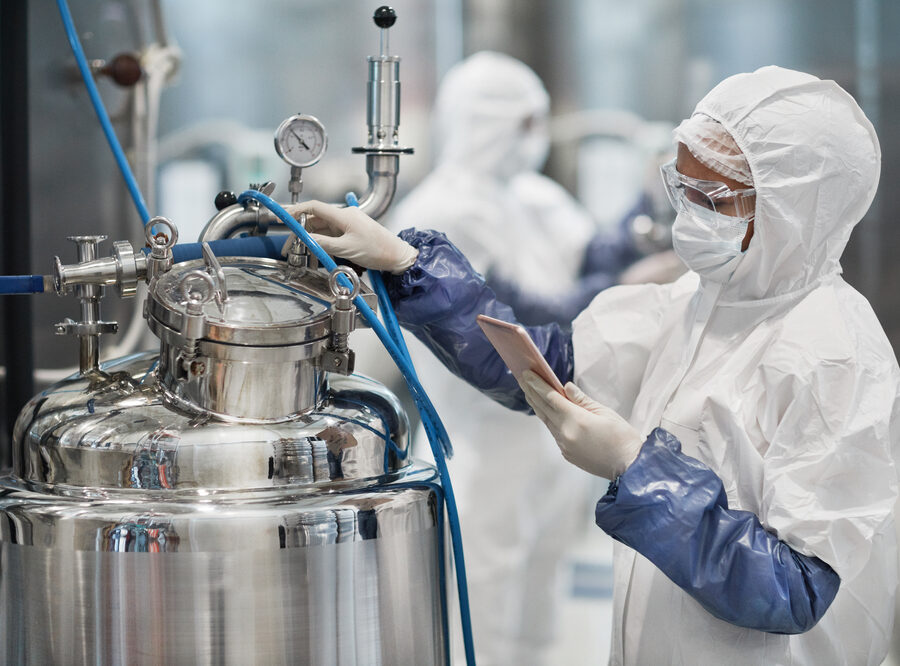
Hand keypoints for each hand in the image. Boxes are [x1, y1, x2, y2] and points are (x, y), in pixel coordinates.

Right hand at [285, 200, 417, 273]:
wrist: (397, 256)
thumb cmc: (378, 251)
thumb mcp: (347, 249)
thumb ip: (324, 243)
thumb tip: (306, 240)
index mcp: (344, 215)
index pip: (314, 207)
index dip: (296, 211)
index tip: (283, 217)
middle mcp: (345, 216)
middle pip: (315, 220)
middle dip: (300, 232)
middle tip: (289, 247)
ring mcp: (348, 224)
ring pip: (322, 229)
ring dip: (310, 240)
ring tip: (300, 253)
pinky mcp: (351, 232)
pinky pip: (331, 235)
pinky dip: (322, 243)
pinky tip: (316, 253)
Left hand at [519, 370, 642, 478]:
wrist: (629, 466)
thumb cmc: (622, 437)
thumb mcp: (605, 412)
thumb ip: (582, 400)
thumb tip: (565, 387)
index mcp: (576, 420)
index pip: (551, 397)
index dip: (537, 384)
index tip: (527, 374)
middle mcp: (565, 433)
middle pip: (543, 408)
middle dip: (532, 392)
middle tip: (522, 378)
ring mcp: (564, 445)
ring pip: (547, 421)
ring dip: (537, 406)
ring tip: (529, 392)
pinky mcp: (567, 454)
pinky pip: (554, 433)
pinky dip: (549, 420)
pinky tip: (547, 412)